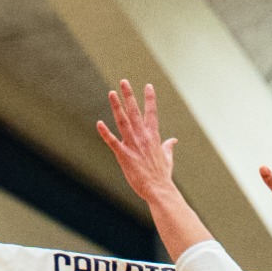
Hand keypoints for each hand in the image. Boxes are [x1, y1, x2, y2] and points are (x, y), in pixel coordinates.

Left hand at [96, 81, 179, 203]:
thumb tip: (173, 140)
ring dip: (117, 107)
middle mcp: (143, 137)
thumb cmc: (162, 175)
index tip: (148, 85)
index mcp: (153, 136)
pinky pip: (112, 142)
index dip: (149, 99)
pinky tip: (98, 123)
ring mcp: (133, 145)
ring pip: (123, 122)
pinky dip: (105, 132)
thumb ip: (168, 147)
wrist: (159, 189)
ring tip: (111, 93)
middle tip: (124, 81)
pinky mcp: (124, 156)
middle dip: (129, 96)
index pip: (152, 113)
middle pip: (135, 112)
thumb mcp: (167, 158)